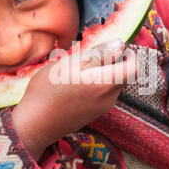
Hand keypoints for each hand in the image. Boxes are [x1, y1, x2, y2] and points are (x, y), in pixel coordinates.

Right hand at [11, 39, 138, 159]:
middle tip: (90, 56)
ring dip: (103, 73)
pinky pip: (104, 94)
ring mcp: (103, 108)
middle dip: (113, 62)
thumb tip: (120, 44)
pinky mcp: (95, 114)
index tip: (113, 47)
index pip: (135, 67)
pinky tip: (76, 83)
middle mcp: (110, 98)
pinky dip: (97, 84)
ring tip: (79, 70)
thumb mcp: (69, 63)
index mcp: (105, 83)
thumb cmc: (47, 91)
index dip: (128, 54)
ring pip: (113, 83)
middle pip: (125, 75)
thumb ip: (98, 54)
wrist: (34, 124)